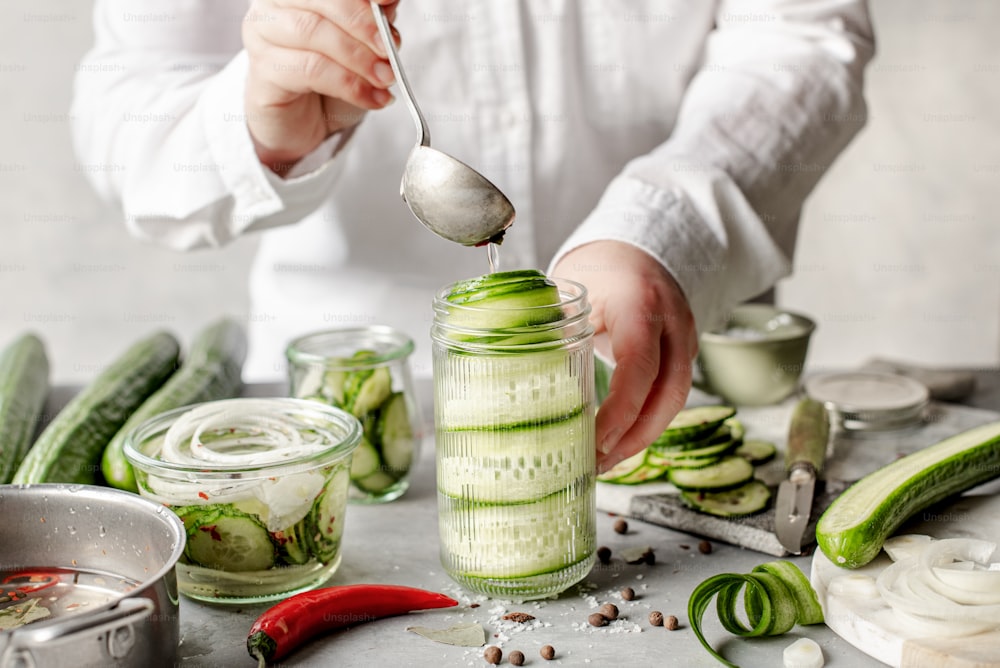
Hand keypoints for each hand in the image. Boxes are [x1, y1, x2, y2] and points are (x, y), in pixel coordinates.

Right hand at [242, 0, 400, 173]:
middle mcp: (274, 4)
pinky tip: (372, 98)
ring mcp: (262, 34)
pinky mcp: (262, 70)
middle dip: (363, 23)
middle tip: (390, 50)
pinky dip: (349, 85)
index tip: (390, 2)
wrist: (301, 124)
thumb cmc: (328, 79)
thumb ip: (372, 19)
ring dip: (359, 58)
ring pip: (313, 32)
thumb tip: (389, 1)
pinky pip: (310, 70)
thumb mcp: (360, 45)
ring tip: (385, 79)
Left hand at [552, 241, 697, 472]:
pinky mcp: (683, 353)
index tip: (596, 440)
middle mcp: (673, 323)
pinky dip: (646, 421)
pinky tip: (620, 440)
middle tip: (598, 463)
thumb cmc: (599, 268)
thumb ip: (549, 328)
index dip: (621, 410)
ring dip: (641, 436)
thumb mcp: (569, 290)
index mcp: (640, 303)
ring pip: (674, 400)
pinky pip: (670, 394)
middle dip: (635, 437)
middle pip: (669, 394)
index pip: (639, 366)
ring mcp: (685, 339)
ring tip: (605, 461)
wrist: (637, 250)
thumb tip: (507, 370)